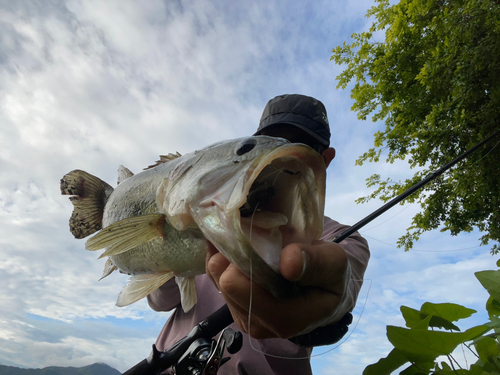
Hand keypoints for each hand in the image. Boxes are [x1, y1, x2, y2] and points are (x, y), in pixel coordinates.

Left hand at [206, 240, 348, 338]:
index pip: (237, 284)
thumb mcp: (335, 264)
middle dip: (238, 253)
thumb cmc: (331, 277)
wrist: (325, 292)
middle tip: (259, 235)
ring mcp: (243, 316)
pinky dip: (226, 256)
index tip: (261, 234)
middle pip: (224, 280)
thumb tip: (288, 262)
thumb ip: (315, 263)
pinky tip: (243, 244)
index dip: (244, 255)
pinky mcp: (235, 305)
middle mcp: (257, 323)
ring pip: (216, 276)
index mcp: (282, 319)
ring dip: (232, 254)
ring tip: (256, 242)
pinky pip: (215, 275)